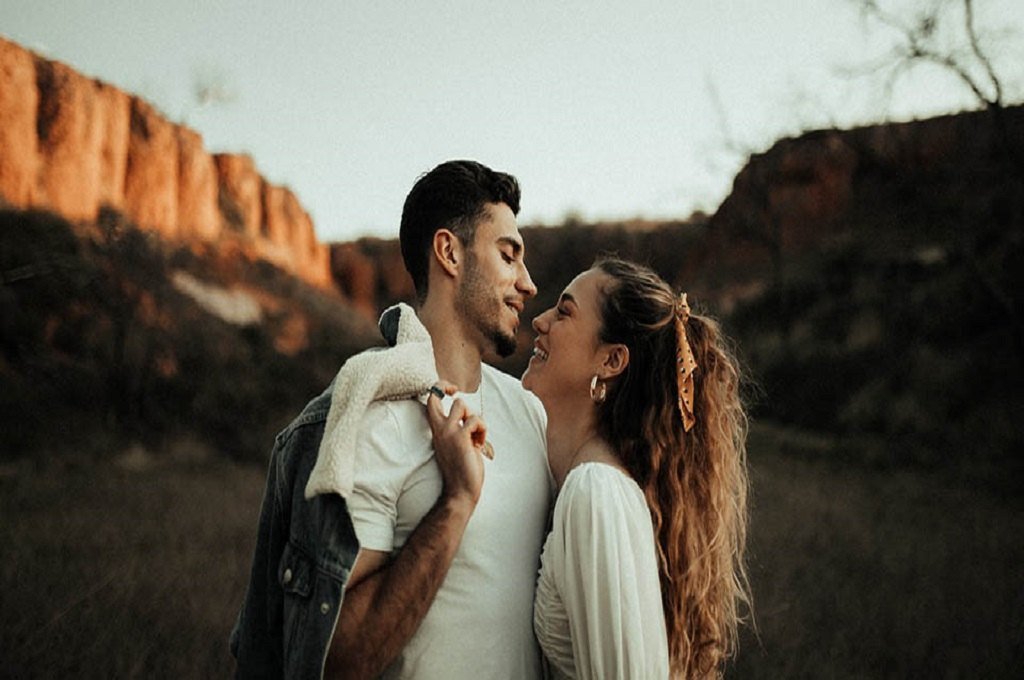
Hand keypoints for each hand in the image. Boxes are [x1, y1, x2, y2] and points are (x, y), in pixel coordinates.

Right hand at [425, 384, 490, 506]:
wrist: (460, 490)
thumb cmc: (461, 469)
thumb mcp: (456, 444)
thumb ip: (459, 429)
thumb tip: (470, 417)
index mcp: (437, 430)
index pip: (431, 399)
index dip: (440, 387)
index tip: (452, 390)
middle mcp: (440, 428)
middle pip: (453, 399)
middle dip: (464, 403)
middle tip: (470, 419)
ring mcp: (448, 432)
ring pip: (463, 405)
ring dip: (476, 420)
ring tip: (476, 437)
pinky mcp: (460, 437)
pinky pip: (476, 420)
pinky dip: (482, 431)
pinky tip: (479, 445)